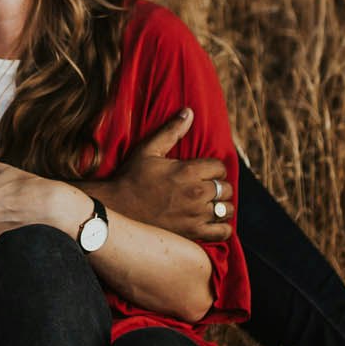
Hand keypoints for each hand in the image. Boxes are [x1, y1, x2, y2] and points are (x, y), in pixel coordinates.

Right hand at [100, 112, 232, 241]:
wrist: (117, 210)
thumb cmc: (131, 177)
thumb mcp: (148, 150)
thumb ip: (171, 131)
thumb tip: (189, 112)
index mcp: (188, 171)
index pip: (220, 167)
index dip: (214, 168)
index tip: (204, 172)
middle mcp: (196, 193)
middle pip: (226, 188)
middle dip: (219, 186)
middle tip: (207, 187)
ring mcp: (195, 216)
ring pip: (227, 209)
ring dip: (222, 206)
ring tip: (211, 204)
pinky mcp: (192, 233)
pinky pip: (222, 232)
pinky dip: (222, 227)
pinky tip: (213, 222)